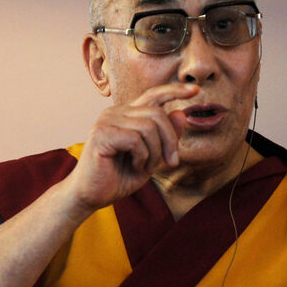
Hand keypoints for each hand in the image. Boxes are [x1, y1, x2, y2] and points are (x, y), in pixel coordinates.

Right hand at [67, 82, 198, 210]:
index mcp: (127, 115)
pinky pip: (136, 140)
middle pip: (157, 113)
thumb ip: (166, 137)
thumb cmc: (118, 178)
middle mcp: (116, 112)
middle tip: (172, 163)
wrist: (91, 196)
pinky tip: (133, 167)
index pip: (153, 95)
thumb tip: (181, 113)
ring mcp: (107, 121)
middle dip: (170, 140)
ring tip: (143, 167)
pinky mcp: (102, 134)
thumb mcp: (151, 158)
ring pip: (149, 127)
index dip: (174, 91)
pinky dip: (142, 157)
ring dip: (154, 153)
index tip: (195, 90)